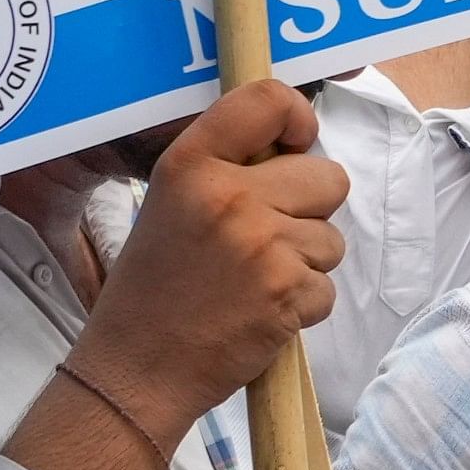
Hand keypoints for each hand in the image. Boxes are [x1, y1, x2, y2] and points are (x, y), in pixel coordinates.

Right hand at [72, 79, 348, 437]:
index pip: (266, 99)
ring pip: (332, 239)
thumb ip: (226, 170)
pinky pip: (327, 287)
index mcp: (192, 164)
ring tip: (252, 282)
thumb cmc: (154, 287)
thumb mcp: (170, 204)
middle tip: (266, 238)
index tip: (297, 140)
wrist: (136, 369)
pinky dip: (303, 305)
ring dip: (305, 263)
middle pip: (328, 177)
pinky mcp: (287, 292)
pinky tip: (259, 313)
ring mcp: (263, 244)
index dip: (298, 117)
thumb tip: (296, 147)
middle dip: (311, 208)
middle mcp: (230, 195)